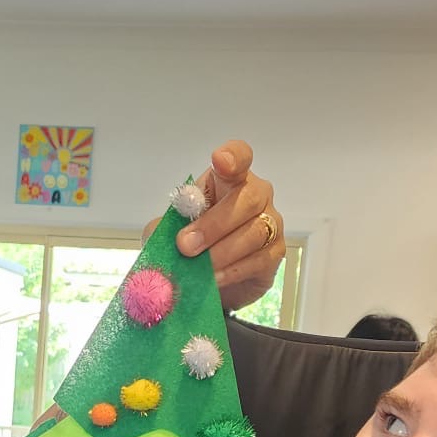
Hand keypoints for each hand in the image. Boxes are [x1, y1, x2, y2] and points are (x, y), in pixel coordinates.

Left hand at [146, 142, 284, 311]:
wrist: (210, 280)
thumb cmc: (193, 245)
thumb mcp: (170, 232)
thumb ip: (164, 228)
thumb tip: (161, 234)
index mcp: (228, 179)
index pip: (239, 156)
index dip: (233, 156)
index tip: (220, 161)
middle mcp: (256, 194)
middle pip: (248, 198)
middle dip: (214, 224)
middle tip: (185, 246)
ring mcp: (270, 222)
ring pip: (254, 232)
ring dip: (222, 251)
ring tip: (199, 268)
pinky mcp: (275, 253)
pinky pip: (258, 260)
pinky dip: (233, 270)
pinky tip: (214, 279)